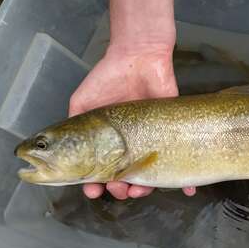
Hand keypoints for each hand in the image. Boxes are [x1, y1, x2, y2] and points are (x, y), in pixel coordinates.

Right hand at [69, 0, 195, 199]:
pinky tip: (187, 190)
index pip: (103, 169)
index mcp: (109, 141)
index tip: (93, 191)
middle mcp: (131, 144)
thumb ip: (73, 125)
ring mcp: (153, 140)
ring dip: (146, 188)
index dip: (96, 184)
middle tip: (119, 190)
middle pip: (127, 176)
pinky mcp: (173, 133)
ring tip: (139, 190)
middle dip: (121, 189)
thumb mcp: (82, 101)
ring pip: (151, 174)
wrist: (139, 56)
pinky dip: (186, 180)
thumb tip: (61, 151)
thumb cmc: (108, 77)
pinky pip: (180, 158)